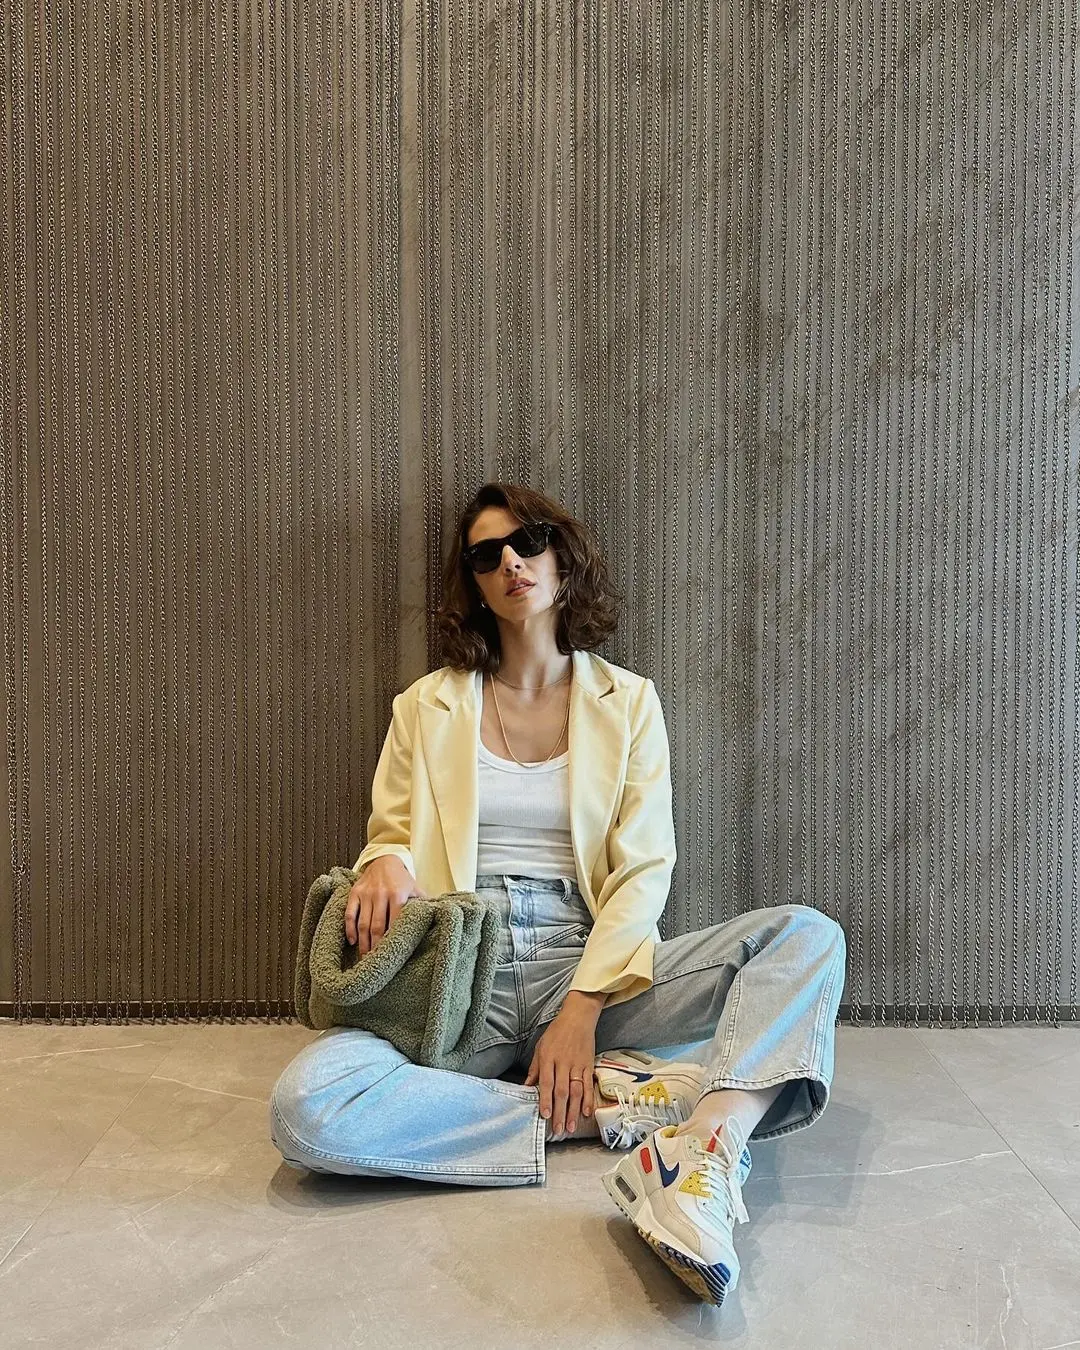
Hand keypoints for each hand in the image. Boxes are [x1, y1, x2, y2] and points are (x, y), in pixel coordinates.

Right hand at [345, 857, 427, 953]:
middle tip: (376, 962)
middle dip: (376, 946)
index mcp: (398, 894)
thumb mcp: (416, 889)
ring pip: (362, 923)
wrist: (385, 860)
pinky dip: (349, 929)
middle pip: (377, 926)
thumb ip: (424, 904)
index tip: (392, 955)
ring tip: (365, 957)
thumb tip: (438, 919)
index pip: (395, 922)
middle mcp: (380, 894)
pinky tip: (352, 941)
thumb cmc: (403, 880)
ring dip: (363, 942)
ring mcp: (366, 893)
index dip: (392, 940)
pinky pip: (349, 914)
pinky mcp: (355, 893)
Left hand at [523, 1005, 596, 1135]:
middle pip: (562, 1090)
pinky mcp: (588, 1065)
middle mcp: (563, 1062)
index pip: (547, 1082)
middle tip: (558, 1129)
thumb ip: (535, 1069)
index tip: (546, 1115)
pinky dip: (588, 1100)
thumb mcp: (540, 1048)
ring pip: (576, 1091)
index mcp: (548, 1058)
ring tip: (571, 1127)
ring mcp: (577, 1065)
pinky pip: (589, 1085)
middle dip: (560, 1112)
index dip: (546, 1099)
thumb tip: (526, 1088)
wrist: (578, 1018)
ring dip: (574, 1110)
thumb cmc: (556, 1033)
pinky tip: (586, 1113)